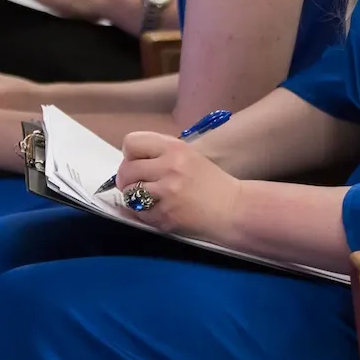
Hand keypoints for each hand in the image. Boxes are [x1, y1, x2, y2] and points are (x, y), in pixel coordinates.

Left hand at [113, 134, 241, 239]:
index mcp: (175, 148)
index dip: (130, 154)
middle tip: (138, 184)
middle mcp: (169, 167)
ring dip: (133, 197)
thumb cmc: (210, 182)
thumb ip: (160, 152)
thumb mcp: (188, 155)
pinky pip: (138, 213)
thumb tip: (129, 159)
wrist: (233, 209)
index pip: (131, 143)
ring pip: (129, 192)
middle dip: (127, 179)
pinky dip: (143, 213)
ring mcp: (167, 193)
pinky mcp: (165, 216)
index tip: (139, 163)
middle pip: (126, 169)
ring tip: (148, 198)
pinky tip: (158, 210)